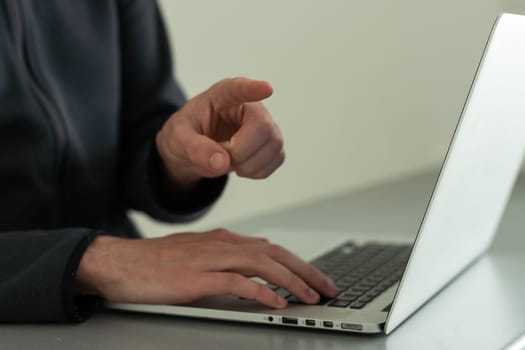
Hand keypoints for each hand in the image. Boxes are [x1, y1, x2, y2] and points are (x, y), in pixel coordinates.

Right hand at [76, 229, 338, 307]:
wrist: (120, 262)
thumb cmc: (156, 262)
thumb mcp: (198, 255)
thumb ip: (226, 258)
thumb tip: (254, 268)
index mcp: (223, 239)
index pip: (271, 248)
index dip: (298, 263)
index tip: (316, 277)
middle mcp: (222, 243)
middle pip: (275, 253)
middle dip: (306, 270)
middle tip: (328, 287)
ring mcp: (210, 258)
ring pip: (262, 264)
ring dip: (291, 281)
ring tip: (311, 296)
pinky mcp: (197, 276)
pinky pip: (237, 282)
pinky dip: (261, 292)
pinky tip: (276, 302)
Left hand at [156, 77, 284, 186]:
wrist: (192, 151)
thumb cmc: (186, 135)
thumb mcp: (178, 140)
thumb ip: (195, 148)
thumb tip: (221, 162)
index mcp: (222, 96)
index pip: (239, 88)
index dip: (253, 89)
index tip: (266, 89)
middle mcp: (249, 106)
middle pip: (263, 127)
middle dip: (241, 152)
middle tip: (220, 156)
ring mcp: (265, 124)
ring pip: (274, 145)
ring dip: (250, 164)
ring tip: (229, 162)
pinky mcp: (272, 143)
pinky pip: (277, 159)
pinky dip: (258, 171)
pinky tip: (242, 167)